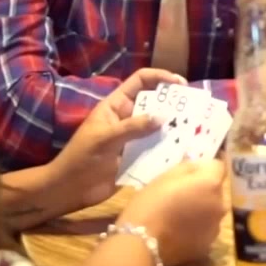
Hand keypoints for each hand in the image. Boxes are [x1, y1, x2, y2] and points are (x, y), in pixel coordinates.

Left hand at [50, 68, 187, 211]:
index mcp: (116, 105)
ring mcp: (133, 138)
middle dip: (174, 104)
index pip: (140, 81)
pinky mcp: (137, 157)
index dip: (160, 77)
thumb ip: (133, 127)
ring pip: (158, 127)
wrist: (70, 189)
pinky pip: (157, 149)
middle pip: (155, 103)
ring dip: (174, 128)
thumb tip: (163, 117)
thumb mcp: (105, 139)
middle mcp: (127, 118)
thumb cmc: (81, 158)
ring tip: (195, 131)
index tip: (181, 84)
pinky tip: (184, 152)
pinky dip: (170, 149)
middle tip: (195, 111)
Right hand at [116, 159, 227, 265]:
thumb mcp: (164, 177)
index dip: (204, 168)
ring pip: (212, 210)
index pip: (218, 166)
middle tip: (181, 194)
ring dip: (202, 209)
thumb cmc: (150, 204)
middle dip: (203, 189)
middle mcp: (220, 204)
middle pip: (216, 190)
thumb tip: (198, 164)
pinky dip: (197, 227)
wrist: (143, 243)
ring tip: (179, 215)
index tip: (190, 173)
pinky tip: (179, 231)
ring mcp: (216, 226)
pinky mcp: (208, 244)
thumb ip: (187, 167)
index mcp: (211, 183)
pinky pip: (206, 228)